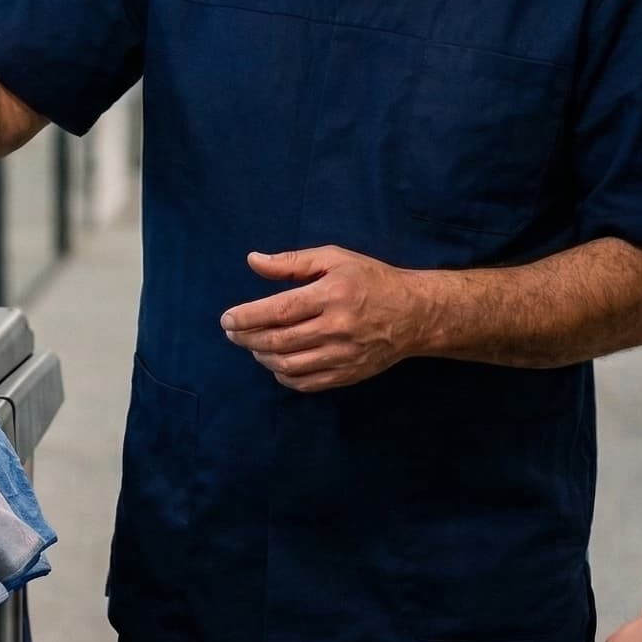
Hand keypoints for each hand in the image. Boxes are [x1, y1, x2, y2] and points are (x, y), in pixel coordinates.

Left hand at [217, 246, 435, 391]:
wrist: (414, 314)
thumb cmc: (371, 280)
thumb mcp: (335, 259)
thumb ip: (293, 262)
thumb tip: (253, 261)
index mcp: (331, 295)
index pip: (279, 311)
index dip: (247, 317)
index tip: (227, 319)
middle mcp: (336, 328)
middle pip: (279, 341)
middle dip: (247, 338)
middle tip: (232, 333)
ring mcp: (343, 355)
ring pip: (289, 365)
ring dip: (262, 357)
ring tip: (253, 345)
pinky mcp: (348, 374)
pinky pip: (306, 383)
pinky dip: (284, 376)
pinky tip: (276, 363)